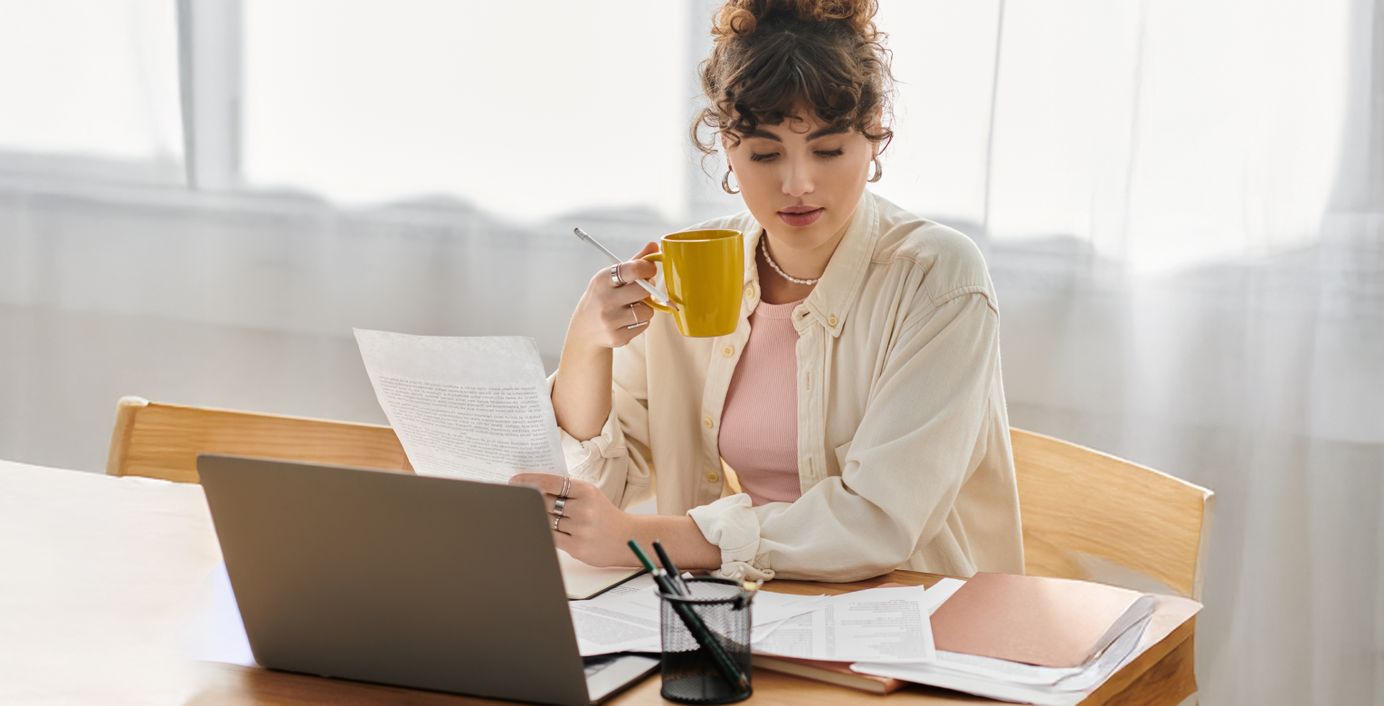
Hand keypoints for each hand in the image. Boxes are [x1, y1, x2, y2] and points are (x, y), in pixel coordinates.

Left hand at [510, 473, 636, 566]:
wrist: (626, 538)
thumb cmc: (602, 514)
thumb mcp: (590, 495)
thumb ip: (566, 491)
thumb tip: (532, 486)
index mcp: (586, 491)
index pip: (550, 483)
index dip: (528, 480)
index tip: (514, 480)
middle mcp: (583, 509)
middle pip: (544, 502)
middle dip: (529, 500)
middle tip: (515, 497)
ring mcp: (580, 529)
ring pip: (545, 521)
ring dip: (536, 518)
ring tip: (528, 514)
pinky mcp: (577, 547)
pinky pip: (550, 538)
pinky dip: (543, 532)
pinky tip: (538, 528)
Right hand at [568, 242, 660, 349]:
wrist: (585, 328)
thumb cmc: (604, 296)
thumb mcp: (612, 277)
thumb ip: (635, 262)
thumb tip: (655, 245)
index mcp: (602, 281)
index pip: (632, 270)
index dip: (648, 267)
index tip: (651, 268)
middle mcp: (604, 301)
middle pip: (644, 291)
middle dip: (648, 289)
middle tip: (643, 289)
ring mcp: (610, 321)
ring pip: (648, 310)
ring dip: (646, 307)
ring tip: (634, 305)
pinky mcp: (618, 337)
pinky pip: (644, 325)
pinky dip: (642, 321)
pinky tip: (629, 319)